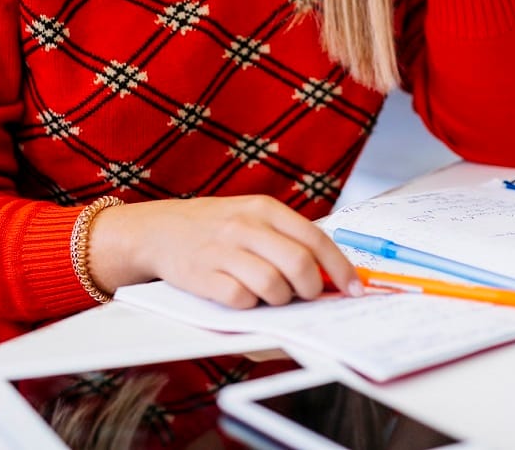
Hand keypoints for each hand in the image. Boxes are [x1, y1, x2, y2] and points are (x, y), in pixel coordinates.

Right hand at [90, 194, 362, 308]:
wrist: (160, 229)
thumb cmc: (218, 226)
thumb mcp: (253, 217)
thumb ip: (289, 238)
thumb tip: (331, 272)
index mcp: (266, 209)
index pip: (316, 239)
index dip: (340, 269)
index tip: (353, 289)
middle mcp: (247, 226)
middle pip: (299, 266)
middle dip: (311, 290)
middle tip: (306, 296)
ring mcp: (224, 251)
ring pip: (273, 287)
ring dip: (279, 300)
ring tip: (271, 295)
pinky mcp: (204, 276)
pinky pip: (242, 301)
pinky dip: (249, 305)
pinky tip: (243, 295)